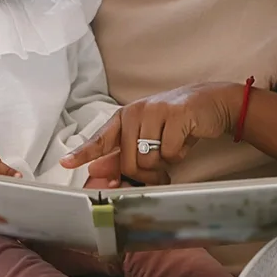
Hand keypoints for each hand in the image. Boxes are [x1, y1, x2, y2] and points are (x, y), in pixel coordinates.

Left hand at [60, 83, 236, 184]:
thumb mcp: (150, 138)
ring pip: (148, 159)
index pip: (101, 139)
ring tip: (174, 148)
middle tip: (161, 167)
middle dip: (146, 173)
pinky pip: (169, 152)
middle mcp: (135, 111)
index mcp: (125, 117)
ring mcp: (154, 111)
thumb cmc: (177, 124)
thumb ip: (125, 155)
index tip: (66, 164)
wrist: (211, 103)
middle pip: (129, 162)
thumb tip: (99, 172)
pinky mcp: (174, 115)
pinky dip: (179, 154)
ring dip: (164, 164)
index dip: (83, 153)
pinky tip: (185, 140)